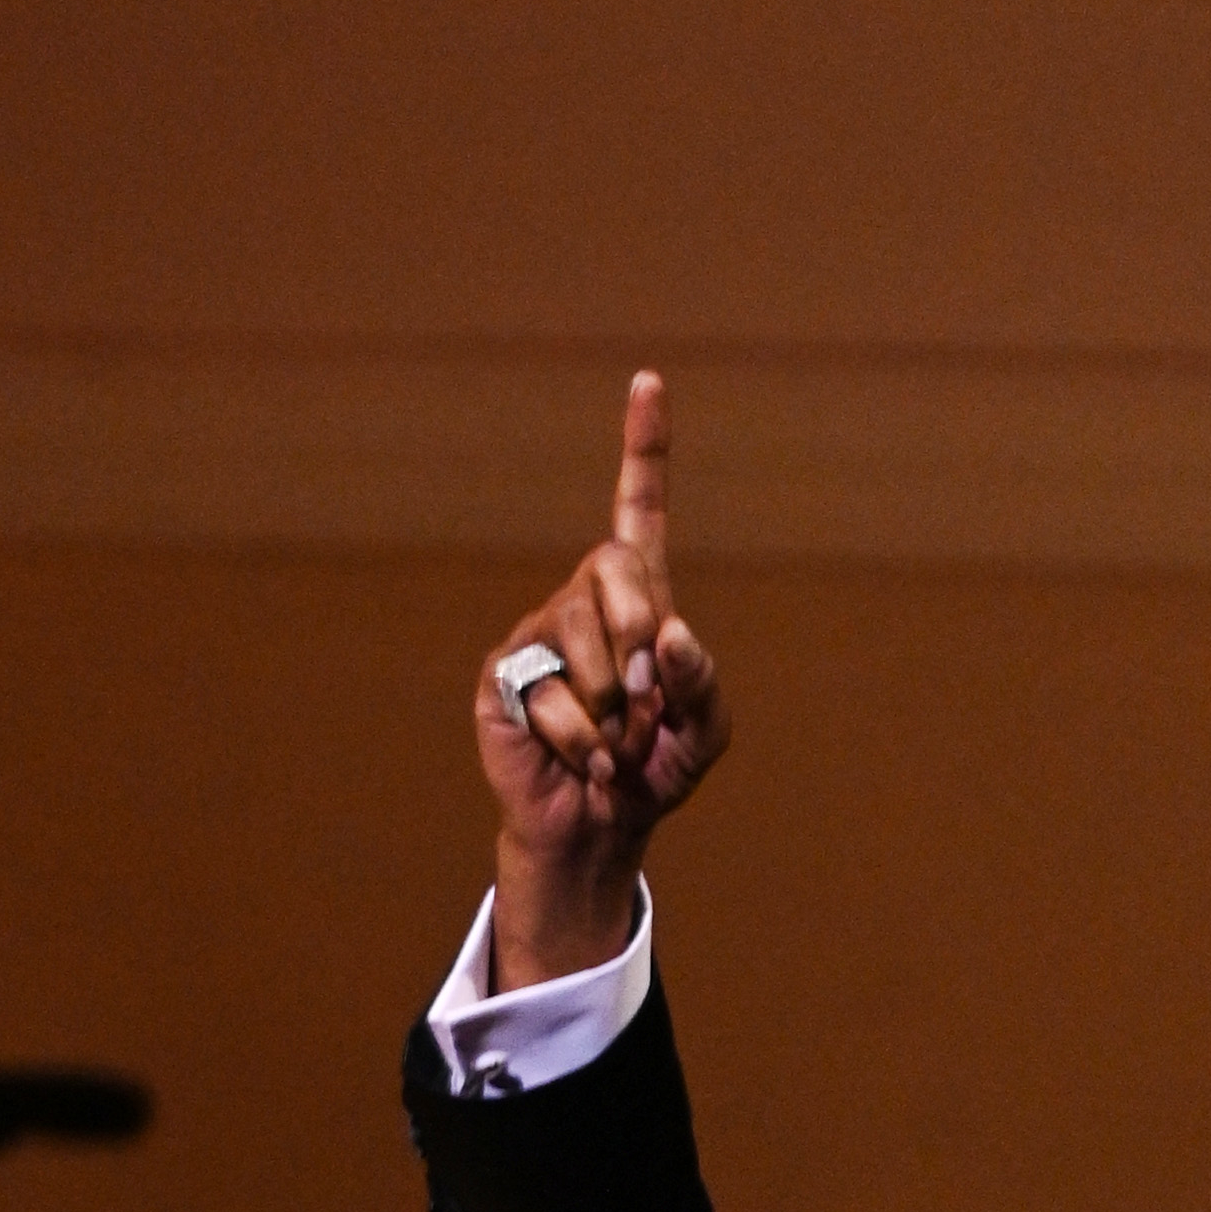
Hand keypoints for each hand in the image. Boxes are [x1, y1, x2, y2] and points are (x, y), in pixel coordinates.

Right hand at [478, 371, 726, 986]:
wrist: (601, 829)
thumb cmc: (656, 771)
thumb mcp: (705, 732)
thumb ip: (702, 683)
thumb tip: (670, 635)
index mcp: (640, 599)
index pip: (640, 509)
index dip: (644, 448)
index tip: (648, 382)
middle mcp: (586, 600)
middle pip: (613, 567)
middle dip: (640, 640)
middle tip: (646, 704)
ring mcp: (541, 633)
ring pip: (583, 641)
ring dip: (615, 709)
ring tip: (615, 746)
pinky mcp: (506, 676)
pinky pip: (552, 698)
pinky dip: (584, 745)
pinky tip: (582, 762)